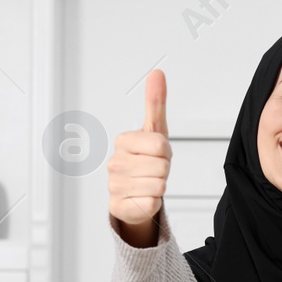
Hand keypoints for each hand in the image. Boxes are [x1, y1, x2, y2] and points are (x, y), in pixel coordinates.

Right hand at [107, 68, 170, 244]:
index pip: (161, 145)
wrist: (135, 193)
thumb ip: (155, 102)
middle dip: (163, 170)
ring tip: (148, 183)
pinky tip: (142, 198)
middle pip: (161, 166)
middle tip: (153, 170)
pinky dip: (152, 203)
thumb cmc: (146, 160)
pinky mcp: (119, 207)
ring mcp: (115, 186)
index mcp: (123, 141)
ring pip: (158, 185)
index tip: (157, 154)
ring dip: (159, 186)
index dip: (166, 152)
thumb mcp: (154, 130)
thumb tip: (157, 74)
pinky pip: (151, 203)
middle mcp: (115, 163)